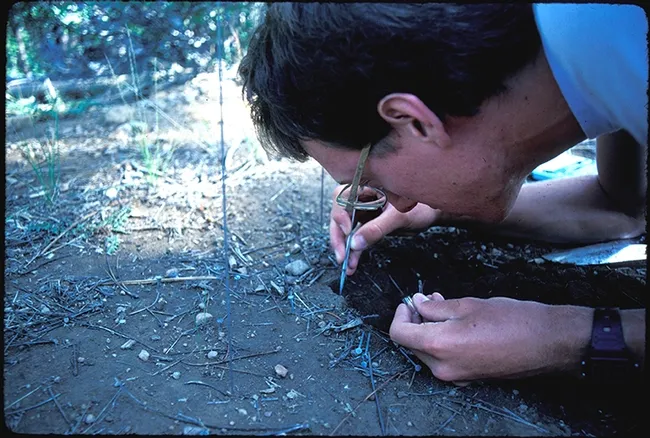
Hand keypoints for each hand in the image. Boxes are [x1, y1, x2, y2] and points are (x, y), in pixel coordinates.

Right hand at [330, 185, 439, 274]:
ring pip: (346, 230)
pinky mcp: (368, 224)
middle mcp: (361, 198)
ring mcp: (363, 211)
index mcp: (366, 186)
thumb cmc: (420, 206)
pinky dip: (354, 251)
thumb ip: (377, 228)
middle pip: (340, 216)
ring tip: (348, 265)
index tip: (348, 230)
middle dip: (339, 237)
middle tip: (342, 255)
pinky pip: (356, 238)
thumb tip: (356, 242)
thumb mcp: (398, 216)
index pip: (342, 198)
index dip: (340, 214)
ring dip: (345, 248)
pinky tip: (353, 263)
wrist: (431, 213)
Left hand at [389, 293, 590, 382]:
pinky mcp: (468, 378)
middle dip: (416, 320)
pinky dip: (443, 341)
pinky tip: (456, 325)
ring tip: (444, 307)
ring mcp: (456, 376)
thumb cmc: (512, 321)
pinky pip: (444, 360)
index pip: (399, 334)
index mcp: (439, 346)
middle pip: (412, 343)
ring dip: (429, 329)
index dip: (401, 314)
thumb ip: (435, 307)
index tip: (410, 302)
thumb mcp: (467, 305)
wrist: (546, 343)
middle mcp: (443, 367)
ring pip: (427, 351)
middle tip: (430, 300)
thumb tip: (417, 304)